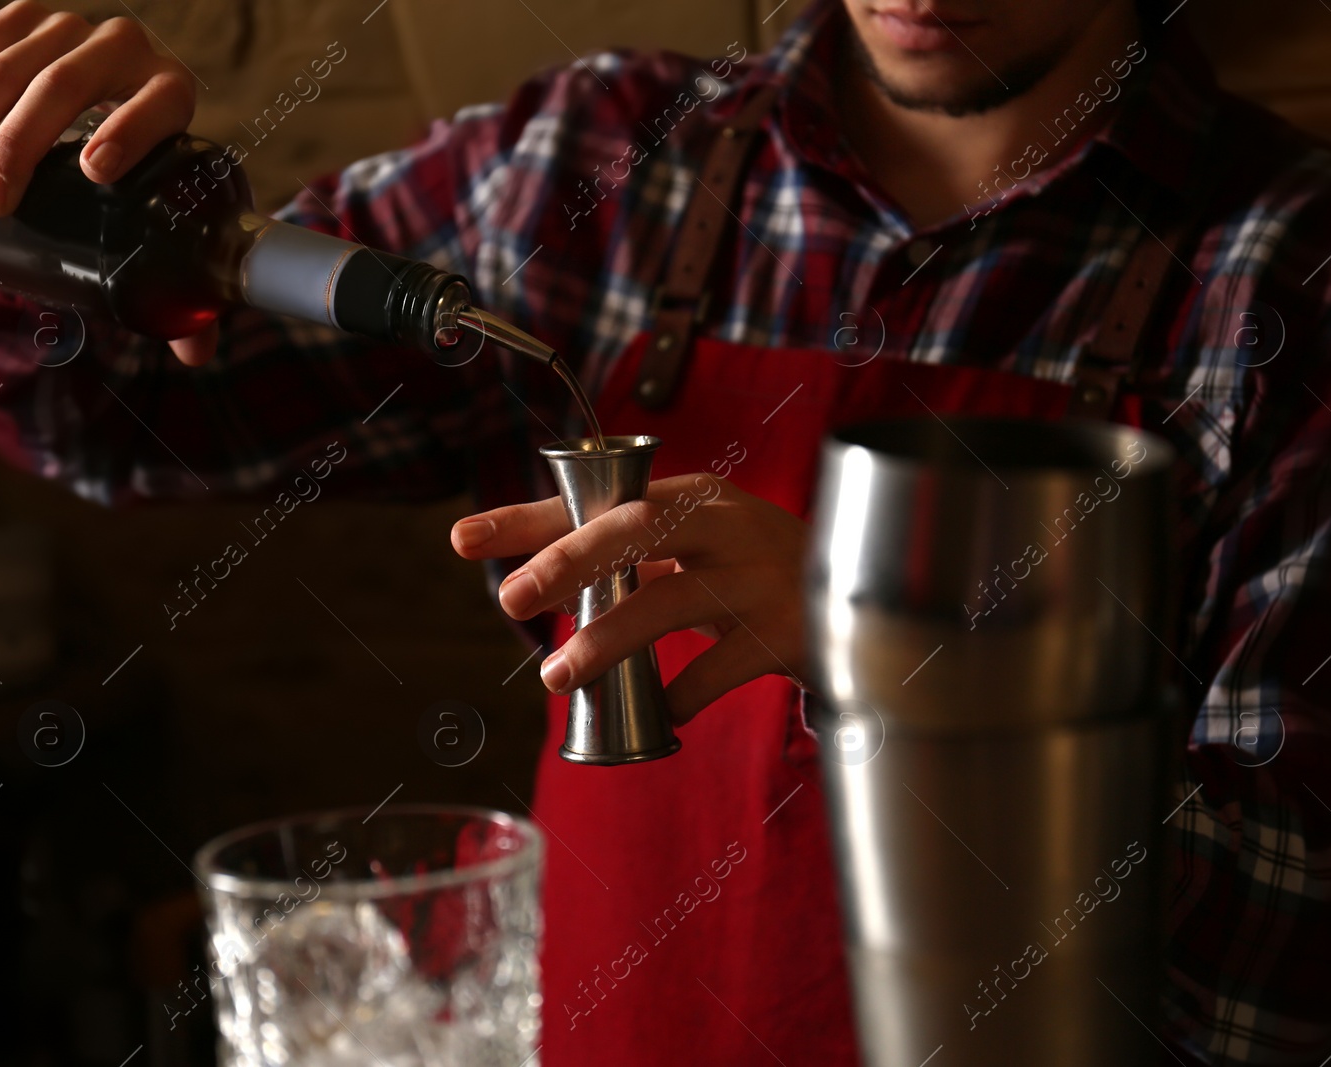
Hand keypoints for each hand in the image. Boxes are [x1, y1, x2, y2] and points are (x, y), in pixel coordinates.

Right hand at [0, 1, 215, 364]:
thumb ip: (185, 278)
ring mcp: (68, 30)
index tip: (95, 172)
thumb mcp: (167, 209)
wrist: (119, 97)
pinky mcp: (21, 21)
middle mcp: (126, 49)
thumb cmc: (146, 170)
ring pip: (6, 69)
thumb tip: (195, 354)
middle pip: (64, 87)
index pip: (158, 105)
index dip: (129, 132)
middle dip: (18, 145)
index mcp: (173, 92)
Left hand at [450, 475, 807, 723]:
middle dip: (566, 559)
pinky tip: (657, 714)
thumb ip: (622, 558)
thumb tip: (527, 582)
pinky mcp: (787, 632)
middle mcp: (726, 525)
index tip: (465, 538)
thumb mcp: (694, 545)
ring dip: (607, 640)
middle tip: (510, 597)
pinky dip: (677, 697)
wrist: (866, 596)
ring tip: (556, 676)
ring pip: (670, 603)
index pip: (598, 499)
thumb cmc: (751, 569)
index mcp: (692, 496)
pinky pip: (716, 671)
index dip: (529, 518)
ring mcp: (758, 577)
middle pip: (637, 530)